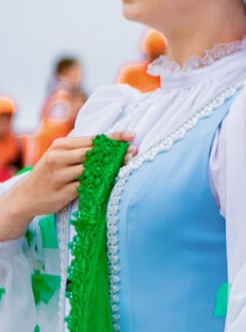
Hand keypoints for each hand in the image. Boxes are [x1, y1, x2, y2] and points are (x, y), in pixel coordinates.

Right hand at [0, 132, 134, 239]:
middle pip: (94, 153)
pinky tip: (113, 181)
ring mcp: (60, 176)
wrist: (26, 196)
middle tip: (134, 152)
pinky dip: (101, 183)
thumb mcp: (59, 155)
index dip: (114, 138)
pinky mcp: (63, 192)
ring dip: (112, 168)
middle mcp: (58, 158)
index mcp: (60, 145)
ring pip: (92, 170)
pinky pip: (88, 186)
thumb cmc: (50, 172)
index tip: (132, 135)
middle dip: (116, 153)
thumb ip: (80, 149)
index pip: (92, 140)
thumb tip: (111, 143)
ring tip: (128, 165)